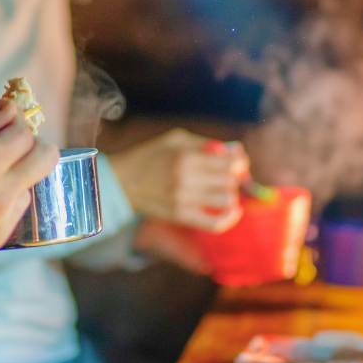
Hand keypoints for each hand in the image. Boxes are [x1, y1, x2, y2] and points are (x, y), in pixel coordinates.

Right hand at [0, 99, 58, 303]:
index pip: (25, 133)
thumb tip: (8, 109)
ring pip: (32, 183)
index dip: (16, 120)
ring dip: (17, 171)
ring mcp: (1, 221)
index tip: (2, 118)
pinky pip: (17, 207)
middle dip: (31, 143)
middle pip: (46, 158)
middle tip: (4, 141)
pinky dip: (6, 195)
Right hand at [109, 128, 247, 233]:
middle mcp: (186, 178)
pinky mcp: (181, 216)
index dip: (240, 162)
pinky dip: (229, 218)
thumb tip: (236, 152)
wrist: (122, 181)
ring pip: (227, 200)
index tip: (237, 163)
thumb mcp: (175, 139)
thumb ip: (205, 144)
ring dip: (229, 194)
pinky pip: (215, 223)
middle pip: (230, 180)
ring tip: (221, 190)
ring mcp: (183, 199)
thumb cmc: (151, 156)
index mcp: (186, 156)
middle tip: (227, 176)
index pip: (230, 162)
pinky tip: (232, 211)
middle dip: (234, 177)